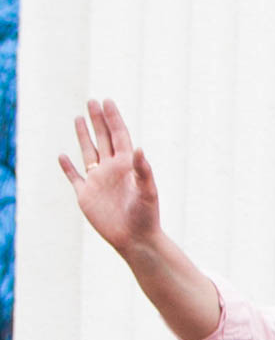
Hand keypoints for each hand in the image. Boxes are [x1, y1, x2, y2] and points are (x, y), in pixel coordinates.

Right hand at [60, 100, 164, 253]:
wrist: (135, 238)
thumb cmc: (146, 216)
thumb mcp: (147, 191)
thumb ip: (143, 170)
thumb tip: (139, 148)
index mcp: (127, 166)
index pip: (119, 136)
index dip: (113, 118)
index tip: (107, 101)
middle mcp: (112, 169)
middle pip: (103, 138)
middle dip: (98, 120)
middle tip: (92, 100)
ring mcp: (98, 181)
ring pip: (88, 152)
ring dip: (83, 136)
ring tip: (78, 118)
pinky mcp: (86, 195)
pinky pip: (75, 177)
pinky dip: (67, 167)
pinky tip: (62, 156)